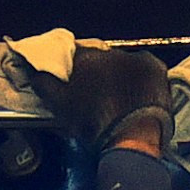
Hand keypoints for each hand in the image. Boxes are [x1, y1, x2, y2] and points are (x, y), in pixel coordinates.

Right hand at [34, 45, 173, 150]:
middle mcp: (110, 52)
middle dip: (98, 72)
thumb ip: (44, 84)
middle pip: (100, 58)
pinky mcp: (155, 67)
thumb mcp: (60, 105)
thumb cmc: (93, 123)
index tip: (77, 83)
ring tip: (119, 97)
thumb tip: (34, 71)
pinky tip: (137, 93)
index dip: (75, 69)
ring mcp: (135, 59)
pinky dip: (141, 77)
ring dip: (120, 74)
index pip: (75, 55)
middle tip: (98, 94)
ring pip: (123, 62)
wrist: (132, 137)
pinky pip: (145, 67)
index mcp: (85, 58)